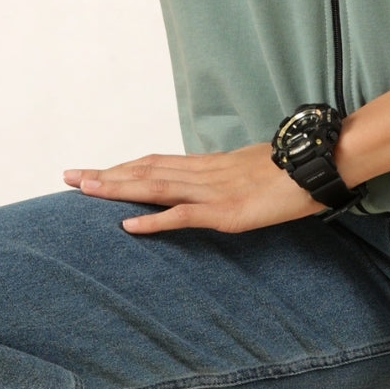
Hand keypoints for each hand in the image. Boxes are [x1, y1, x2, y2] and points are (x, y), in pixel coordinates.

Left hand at [62, 143, 325, 234]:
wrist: (322, 163)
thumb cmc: (296, 171)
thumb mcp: (256, 174)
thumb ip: (232, 180)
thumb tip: (221, 186)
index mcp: (211, 165)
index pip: (156, 162)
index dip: (123, 165)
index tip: (93, 169)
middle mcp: (205, 173)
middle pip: (145, 169)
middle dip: (105, 174)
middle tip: (67, 176)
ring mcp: (215, 192)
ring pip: (155, 187)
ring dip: (117, 189)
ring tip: (83, 190)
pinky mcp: (228, 213)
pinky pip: (184, 216)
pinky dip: (154, 221)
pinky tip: (128, 226)